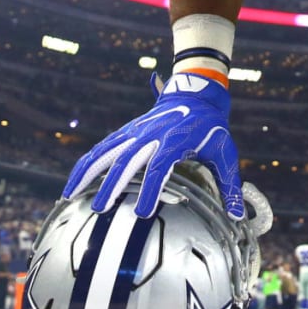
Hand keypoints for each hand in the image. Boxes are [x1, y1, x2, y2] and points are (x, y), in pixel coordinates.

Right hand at [62, 71, 242, 219]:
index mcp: (175, 140)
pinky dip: (86, 164)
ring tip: (68, 195)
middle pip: (127, 160)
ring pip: (106, 151)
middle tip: (100, 210)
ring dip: (87, 172)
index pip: (160, 167)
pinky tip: (73, 183)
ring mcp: (135, 132)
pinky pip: (102, 148)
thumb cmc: (212, 127)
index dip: (151, 189)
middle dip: (113, 185)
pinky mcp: (127, 132)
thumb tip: (239, 215)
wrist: (196, 93)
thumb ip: (230, 184)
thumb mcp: (226, 152)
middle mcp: (151, 135)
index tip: (143, 213)